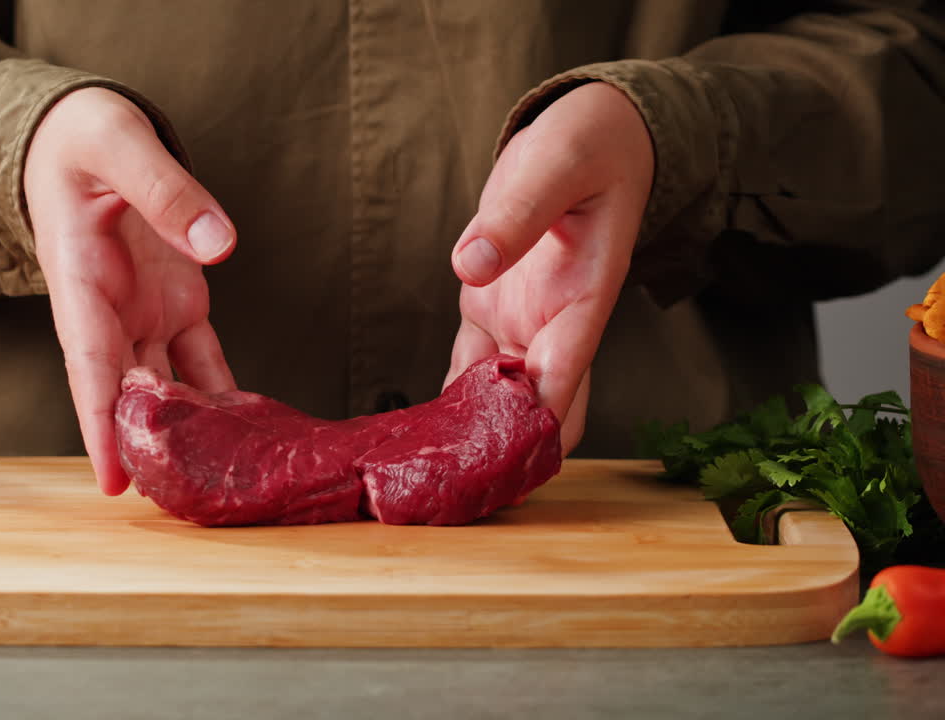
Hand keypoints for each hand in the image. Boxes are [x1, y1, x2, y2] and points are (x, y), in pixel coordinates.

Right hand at [24, 87, 236, 494]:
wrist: (82, 136)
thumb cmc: (82, 137)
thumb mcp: (117, 143)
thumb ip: (165, 189)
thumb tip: (220, 245)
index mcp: (82, 280)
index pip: (89, 364)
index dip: (100, 424)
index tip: (112, 479)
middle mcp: (110, 312)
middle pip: (128, 394)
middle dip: (149, 448)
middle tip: (181, 502)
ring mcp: (144, 314)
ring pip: (168, 388)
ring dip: (190, 433)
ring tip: (221, 482)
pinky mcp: (178, 304)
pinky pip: (203, 360)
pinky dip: (224, 397)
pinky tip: (249, 428)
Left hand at [445, 82, 653, 453]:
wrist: (593, 134)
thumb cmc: (588, 146)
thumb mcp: (556, 164)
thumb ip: (517, 213)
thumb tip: (471, 264)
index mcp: (581, 302)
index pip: (562, 383)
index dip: (538, 433)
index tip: (509, 475)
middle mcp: (553, 325)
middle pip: (535, 412)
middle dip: (508, 457)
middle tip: (460, 499)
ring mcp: (520, 321)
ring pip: (498, 399)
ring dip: (474, 437)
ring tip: (429, 480)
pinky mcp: (490, 308)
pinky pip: (467, 367)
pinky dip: (448, 398)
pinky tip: (418, 429)